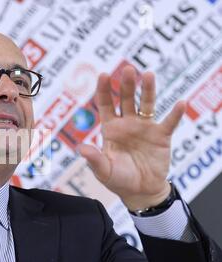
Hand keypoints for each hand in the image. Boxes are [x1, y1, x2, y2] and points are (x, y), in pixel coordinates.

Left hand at [77, 65, 185, 210]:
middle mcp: (127, 123)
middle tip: (128, 70)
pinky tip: (180, 103)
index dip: (103, 89)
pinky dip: (175, 114)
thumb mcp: (103, 170)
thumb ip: (94, 159)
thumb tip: (81, 149)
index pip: (105, 104)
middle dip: (126, 84)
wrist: (140, 191)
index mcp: (111, 128)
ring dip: (148, 90)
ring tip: (149, 75)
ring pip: (146, 104)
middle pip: (126, 99)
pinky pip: (169, 123)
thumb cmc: (118, 179)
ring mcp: (144, 128)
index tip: (103, 75)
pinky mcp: (161, 136)